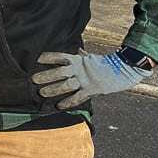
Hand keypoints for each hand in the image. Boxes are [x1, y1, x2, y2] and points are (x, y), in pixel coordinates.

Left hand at [32, 49, 151, 109]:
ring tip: (41, 93)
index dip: (49, 57)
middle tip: (33, 79)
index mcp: (79, 60)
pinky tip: (59, 106)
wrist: (124, 69)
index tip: (37, 59)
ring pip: (66, 85)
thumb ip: (83, 56)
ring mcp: (85, 80)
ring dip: (53, 89)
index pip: (60, 57)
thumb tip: (78, 51)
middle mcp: (79, 69)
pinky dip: (68, 102)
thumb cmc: (107, 63)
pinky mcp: (92, 89)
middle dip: (46, 76)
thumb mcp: (92, 57)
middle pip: (59, 72)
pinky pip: (78, 97)